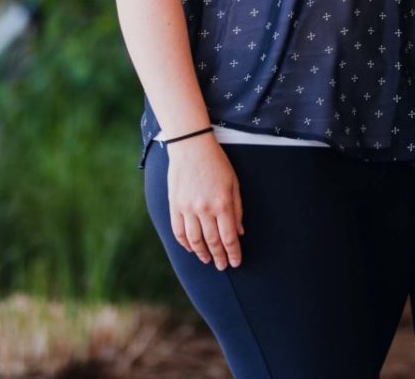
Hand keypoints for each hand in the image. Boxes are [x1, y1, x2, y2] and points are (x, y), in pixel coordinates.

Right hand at [165, 134, 243, 269]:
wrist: (191, 147)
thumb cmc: (217, 163)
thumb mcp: (234, 183)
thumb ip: (237, 209)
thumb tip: (239, 233)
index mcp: (222, 204)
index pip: (228, 237)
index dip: (233, 253)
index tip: (235, 262)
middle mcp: (204, 209)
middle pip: (212, 242)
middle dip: (219, 257)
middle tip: (223, 267)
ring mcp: (187, 208)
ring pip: (194, 240)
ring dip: (202, 253)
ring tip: (207, 260)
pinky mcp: (174, 206)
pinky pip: (178, 231)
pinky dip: (185, 243)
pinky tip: (191, 249)